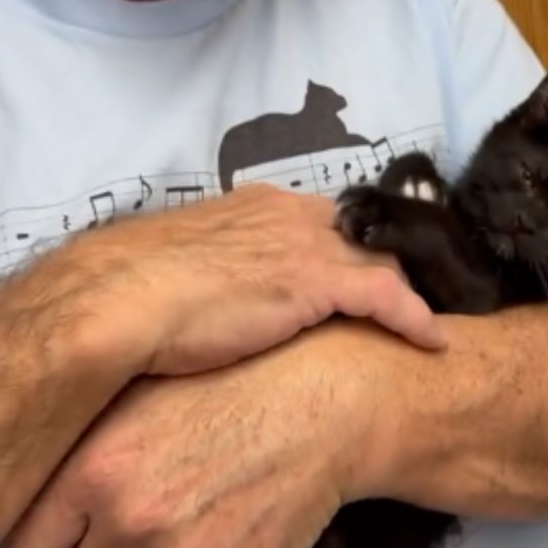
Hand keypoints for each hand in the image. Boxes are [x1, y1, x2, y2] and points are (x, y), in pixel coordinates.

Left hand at [9, 324, 391, 547]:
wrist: (326, 393)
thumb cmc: (241, 379)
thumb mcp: (149, 389)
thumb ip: (92, 445)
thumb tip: (56, 488)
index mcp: (97, 465)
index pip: (33, 546)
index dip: (61, 538)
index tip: (82, 531)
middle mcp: (130, 515)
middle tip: (149, 528)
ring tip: (194, 528)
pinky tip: (233, 530)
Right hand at [60, 183, 445, 376]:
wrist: (115, 303)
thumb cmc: (133, 292)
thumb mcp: (179, 267)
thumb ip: (209, 268)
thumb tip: (208, 289)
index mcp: (254, 205)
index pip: (323, 220)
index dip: (349, 247)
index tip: (363, 271)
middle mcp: (287, 214)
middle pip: (362, 234)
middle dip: (388, 259)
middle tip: (411, 295)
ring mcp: (305, 244)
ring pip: (382, 259)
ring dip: (408, 289)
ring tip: (427, 318)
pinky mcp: (316, 281)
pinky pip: (387, 295)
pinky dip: (414, 318)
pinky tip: (432, 342)